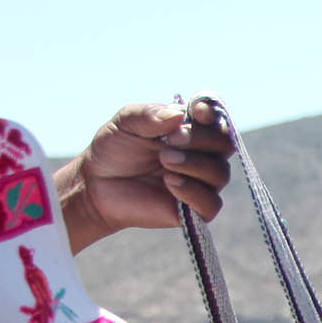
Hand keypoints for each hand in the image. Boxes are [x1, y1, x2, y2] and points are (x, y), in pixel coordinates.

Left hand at [54, 99, 231, 251]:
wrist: (97, 184)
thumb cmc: (114, 149)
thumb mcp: (126, 123)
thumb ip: (150, 114)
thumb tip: (179, 115)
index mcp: (191, 130)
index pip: (217, 120)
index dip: (214, 113)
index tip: (198, 111)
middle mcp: (202, 156)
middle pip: (224, 144)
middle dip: (200, 139)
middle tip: (170, 140)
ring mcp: (201, 184)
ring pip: (219, 173)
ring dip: (194, 163)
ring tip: (164, 160)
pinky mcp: (195, 211)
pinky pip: (211, 203)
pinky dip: (193, 191)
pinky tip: (170, 182)